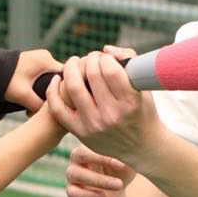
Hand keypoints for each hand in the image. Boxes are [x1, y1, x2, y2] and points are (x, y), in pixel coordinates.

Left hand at [8, 48, 63, 112]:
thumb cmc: (4, 80)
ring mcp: (40, 58)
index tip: (64, 104)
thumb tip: (52, 116)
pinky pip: (45, 76)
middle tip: (51, 108)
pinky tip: (36, 99)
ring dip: (48, 91)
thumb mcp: (22, 95)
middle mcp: (46, 56)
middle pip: (60, 78)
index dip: (68, 91)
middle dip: (56, 93)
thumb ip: (38, 105)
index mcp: (46, 60)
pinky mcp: (33, 63)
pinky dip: (43, 87)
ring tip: (41, 105)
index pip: (68, 76)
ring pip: (52, 78)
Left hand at [46, 46, 161, 163]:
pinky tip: (57, 79)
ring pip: (74, 87)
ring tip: (74, 62)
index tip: (105, 58)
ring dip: (71, 68)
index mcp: (130, 102)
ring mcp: (94, 125)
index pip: (110, 69)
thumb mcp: (144, 87)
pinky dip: (53, 90)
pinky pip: (58, 109)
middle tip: (90, 59)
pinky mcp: (80, 133)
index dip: (105, 58)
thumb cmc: (142, 110)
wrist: (141, 146)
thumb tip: (105, 50)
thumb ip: (130, 61)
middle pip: (92, 74)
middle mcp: (112, 115)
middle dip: (89, 59)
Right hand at [65, 143, 134, 196]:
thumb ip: (126, 159)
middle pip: (79, 155)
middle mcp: (77, 158)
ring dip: (98, 181)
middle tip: (121, 170)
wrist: (116, 193)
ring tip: (118, 185)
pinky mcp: (71, 191)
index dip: (104, 153)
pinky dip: (88, 195)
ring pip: (75, 174)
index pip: (91, 143)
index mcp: (89, 145)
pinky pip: (73, 193)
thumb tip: (124, 158)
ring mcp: (72, 174)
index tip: (121, 164)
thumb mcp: (127, 166)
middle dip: (100, 162)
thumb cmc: (121, 172)